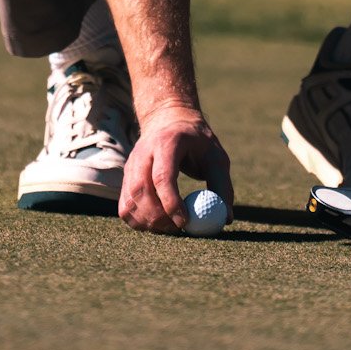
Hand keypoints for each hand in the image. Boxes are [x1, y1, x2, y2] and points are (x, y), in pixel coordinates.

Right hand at [119, 101, 233, 235]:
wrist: (170, 120)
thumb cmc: (197, 142)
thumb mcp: (216, 157)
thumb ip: (221, 186)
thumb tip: (225, 218)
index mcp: (168, 142)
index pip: (162, 176)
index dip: (171, 203)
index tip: (185, 222)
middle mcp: (144, 152)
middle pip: (141, 191)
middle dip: (158, 217)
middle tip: (178, 228)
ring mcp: (131, 165)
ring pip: (130, 201)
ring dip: (148, 221)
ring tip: (170, 225)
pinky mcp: (126, 177)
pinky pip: (125, 206)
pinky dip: (138, 220)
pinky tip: (156, 222)